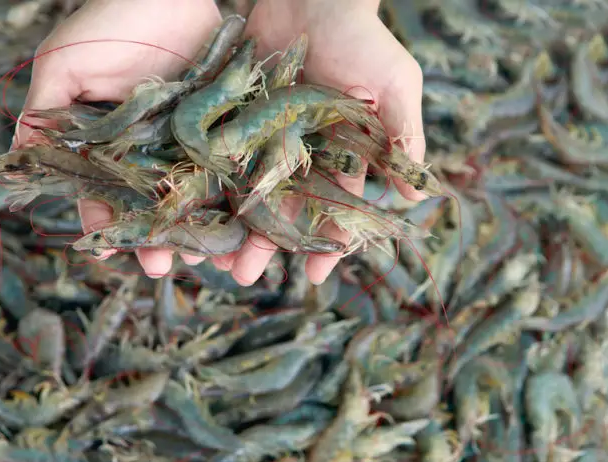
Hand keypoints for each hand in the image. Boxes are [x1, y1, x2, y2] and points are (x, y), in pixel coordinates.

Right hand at [12, 0, 221, 277]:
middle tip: (162, 267)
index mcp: (109, 145)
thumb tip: (17, 161)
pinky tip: (245, 233)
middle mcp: (149, 152)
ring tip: (207, 260)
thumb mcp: (64, 64)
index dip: (104, 223)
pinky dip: (238, 205)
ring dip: (199, 233)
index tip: (110, 250)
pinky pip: (232, 176)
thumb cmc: (111, 21)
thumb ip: (45, 115)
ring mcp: (189, 145)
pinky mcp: (226, 131)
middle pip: (152, 208)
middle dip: (156, 240)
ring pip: (194, 201)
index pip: (102, 194)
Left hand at [212, 0, 427, 285]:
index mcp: (340, 152)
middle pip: (280, 208)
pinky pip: (218, 157)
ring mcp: (264, 134)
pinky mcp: (234, 115)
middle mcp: (300, 151)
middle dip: (265, 245)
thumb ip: (403, 137)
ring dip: (229, 224)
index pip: (333, 208)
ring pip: (245, 190)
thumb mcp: (392, 85)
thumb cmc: (361, 36)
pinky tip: (190, 212)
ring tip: (211, 259)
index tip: (314, 276)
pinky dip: (205, 185)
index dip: (326, 243)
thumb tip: (417, 198)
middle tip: (244, 279)